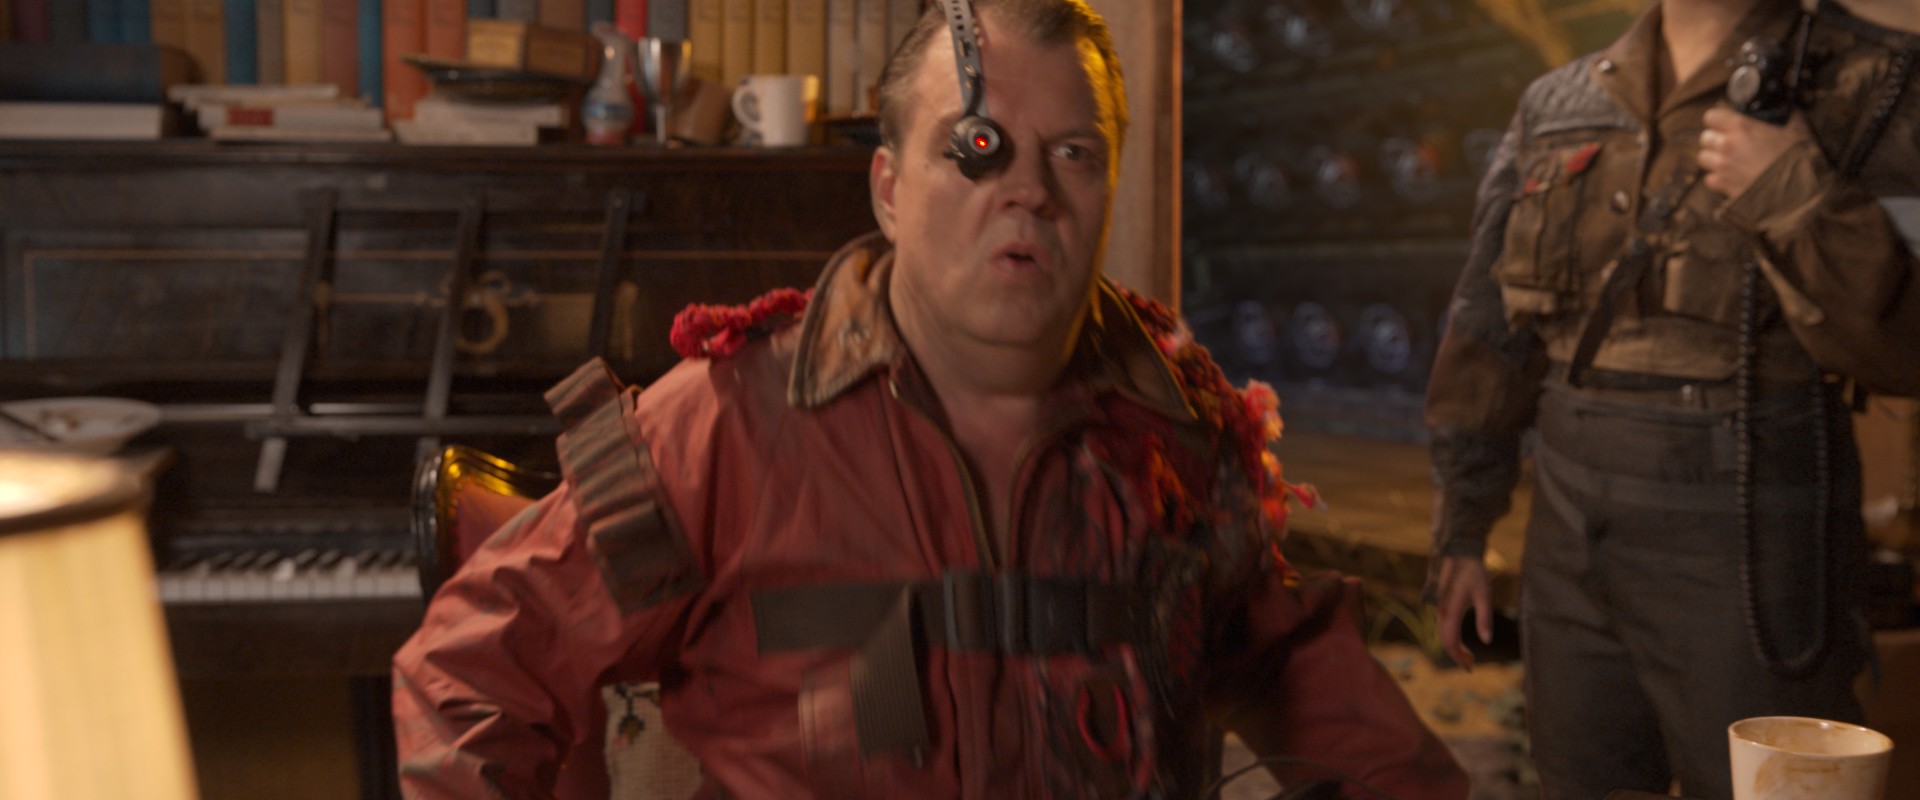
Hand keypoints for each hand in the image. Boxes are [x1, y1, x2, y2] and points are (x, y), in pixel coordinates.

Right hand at [1433, 555, 1491, 671]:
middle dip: (1458, 656)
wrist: (1460, 554)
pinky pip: (1443, 628)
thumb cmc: (1474, 573)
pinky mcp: (1441, 606)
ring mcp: (1439, 609)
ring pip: (1443, 635)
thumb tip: (1487, 641)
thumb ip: (1484, 618)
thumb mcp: (1484, 595)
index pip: (1451, 642)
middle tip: (1472, 665)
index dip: (1459, 658)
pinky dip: (1452, 639)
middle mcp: (1441, 612)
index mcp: (1451, 611)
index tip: (1471, 668)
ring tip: (1469, 656)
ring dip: (1454, 648)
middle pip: (1445, 642)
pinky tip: (1462, 641)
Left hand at [1698, 106, 1812, 198]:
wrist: (1798, 190)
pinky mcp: (1723, 185)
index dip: (1718, 121)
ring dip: (1713, 159)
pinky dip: (1717, 179)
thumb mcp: (1797, 132)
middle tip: (1730, 145)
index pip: (1711, 117)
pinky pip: (1709, 179)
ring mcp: (1723, 166)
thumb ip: (1790, 119)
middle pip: (1705, 138)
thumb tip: (1792, 112)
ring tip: (1729, 162)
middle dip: (1715, 140)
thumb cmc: (1799, 158)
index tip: (1725, 125)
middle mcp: (1727, 144)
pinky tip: (1731, 178)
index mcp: (1742, 126)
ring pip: (1703, 158)